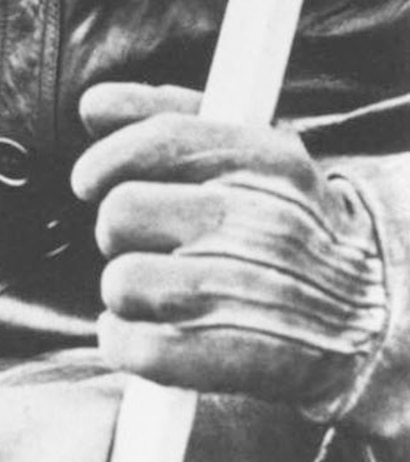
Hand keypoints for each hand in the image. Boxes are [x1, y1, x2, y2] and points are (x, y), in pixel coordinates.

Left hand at [72, 82, 387, 417]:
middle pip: (122, 212)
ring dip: (121, 290)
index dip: (107, 159)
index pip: (160, 139)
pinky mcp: (243, 357)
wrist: (373, 310)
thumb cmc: (286, 221)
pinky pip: (143, 348)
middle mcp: (258, 220)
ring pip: (123, 281)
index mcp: (264, 159)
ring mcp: (252, 291)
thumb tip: (94, 104)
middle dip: (116, 230)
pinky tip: (136, 334)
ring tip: (150, 291)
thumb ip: (168, 116)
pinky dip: (123, 343)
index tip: (89, 180)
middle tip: (142, 242)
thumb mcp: (249, 149)